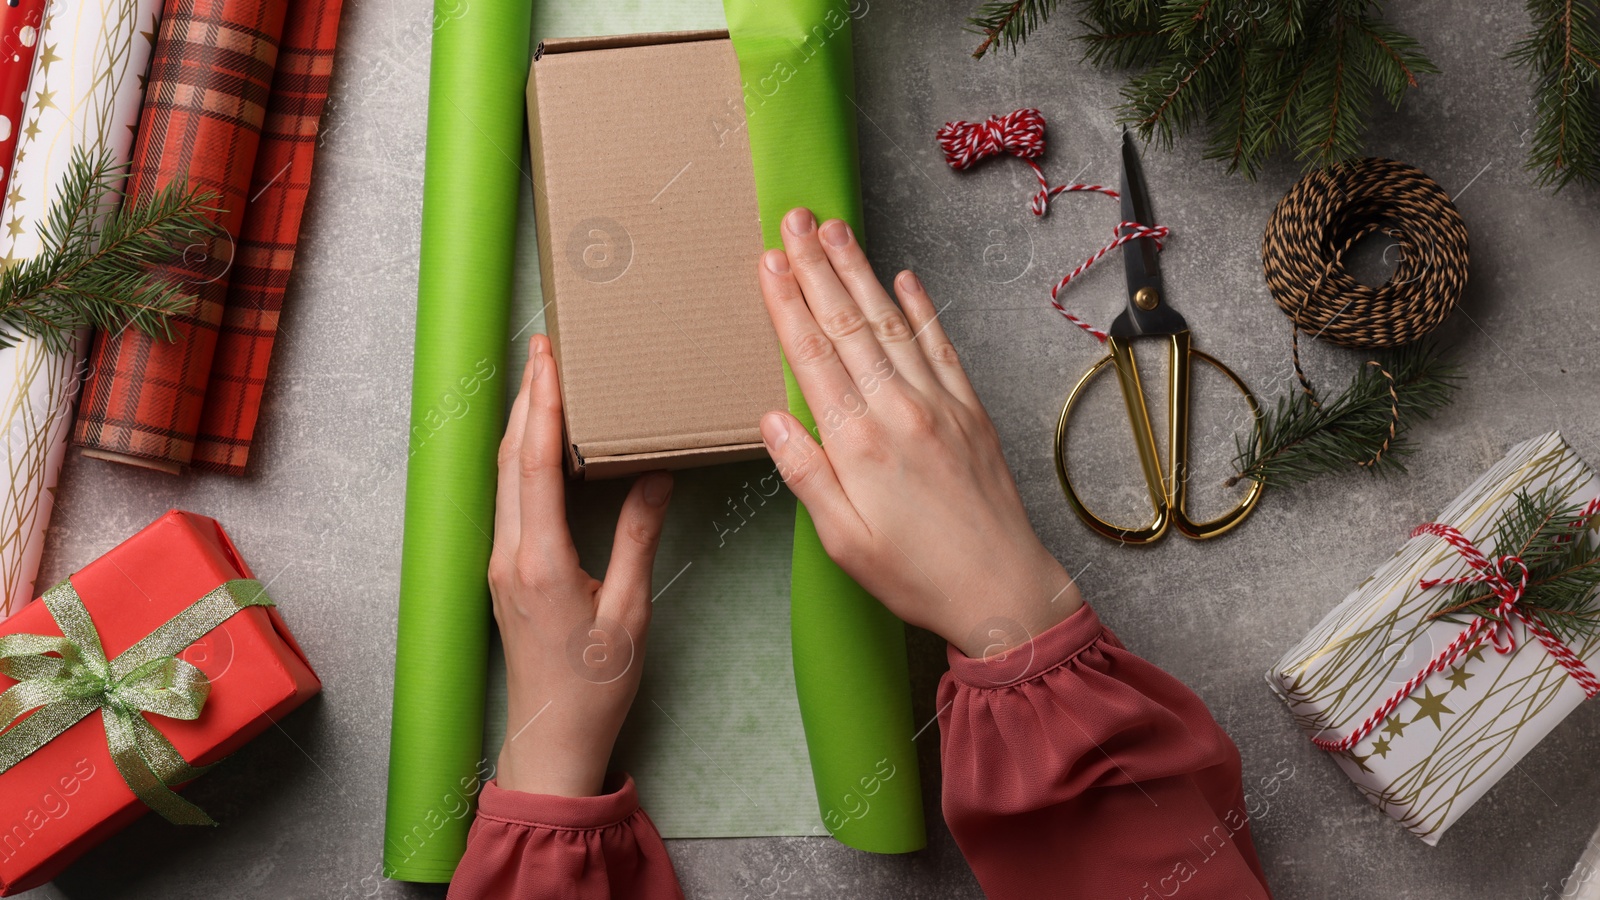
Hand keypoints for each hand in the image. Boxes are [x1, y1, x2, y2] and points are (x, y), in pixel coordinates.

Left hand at [488, 334, 673, 796]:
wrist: (552, 741)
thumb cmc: (594, 686)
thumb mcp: (630, 612)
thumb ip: (639, 537)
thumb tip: (654, 475)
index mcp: (539, 560)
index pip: (533, 462)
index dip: (542, 403)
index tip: (550, 356)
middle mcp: (510, 554)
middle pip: (509, 457)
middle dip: (526, 396)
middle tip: (544, 345)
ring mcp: (502, 564)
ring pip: (504, 476)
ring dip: (520, 423)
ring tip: (542, 378)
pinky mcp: (506, 574)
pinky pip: (510, 500)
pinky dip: (522, 458)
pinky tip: (540, 444)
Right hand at [757, 208, 1082, 657]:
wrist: (1003, 589)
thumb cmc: (915, 576)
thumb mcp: (841, 540)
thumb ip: (805, 474)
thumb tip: (772, 418)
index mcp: (858, 442)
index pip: (812, 356)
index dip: (787, 303)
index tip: (769, 261)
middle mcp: (899, 409)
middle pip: (848, 323)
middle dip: (817, 267)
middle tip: (794, 219)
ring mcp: (940, 403)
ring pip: (891, 322)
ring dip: (860, 272)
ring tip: (835, 230)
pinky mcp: (969, 410)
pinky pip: (940, 345)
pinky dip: (920, 307)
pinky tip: (905, 278)